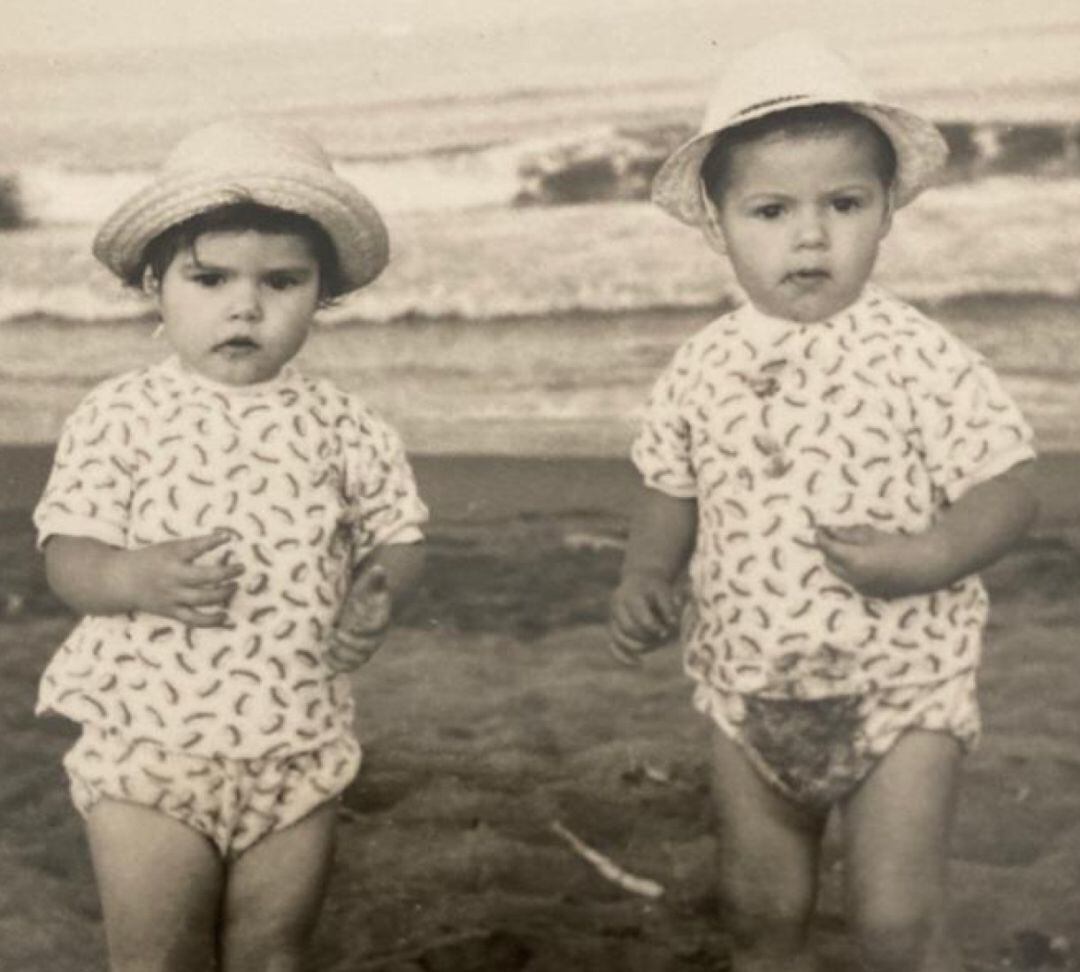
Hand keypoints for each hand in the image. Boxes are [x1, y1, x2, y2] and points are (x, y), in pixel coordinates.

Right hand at [122, 530, 242, 626]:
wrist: (120, 580)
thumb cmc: (151, 559)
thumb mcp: (169, 547)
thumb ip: (194, 545)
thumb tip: (226, 537)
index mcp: (171, 556)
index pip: (195, 547)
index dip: (212, 541)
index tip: (228, 537)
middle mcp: (172, 576)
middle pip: (205, 576)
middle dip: (227, 573)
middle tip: (241, 568)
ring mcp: (172, 595)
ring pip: (203, 598)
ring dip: (223, 593)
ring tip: (235, 587)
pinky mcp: (170, 611)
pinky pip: (194, 619)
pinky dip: (211, 620)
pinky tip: (225, 616)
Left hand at [326, 565, 391, 673]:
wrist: (364, 608)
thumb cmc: (366, 594)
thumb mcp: (371, 584)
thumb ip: (376, 577)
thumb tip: (380, 569)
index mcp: (381, 621)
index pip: (376, 629)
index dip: (364, 630)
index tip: (348, 626)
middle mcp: (375, 639)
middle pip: (366, 649)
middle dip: (348, 644)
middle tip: (332, 633)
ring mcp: (364, 650)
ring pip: (357, 661)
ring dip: (340, 656)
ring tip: (326, 644)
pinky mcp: (353, 657)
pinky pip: (347, 667)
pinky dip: (335, 664)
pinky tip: (322, 652)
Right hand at [608, 571, 682, 666]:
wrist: (639, 578)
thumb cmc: (655, 586)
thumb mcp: (664, 589)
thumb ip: (668, 605)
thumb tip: (673, 623)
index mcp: (630, 595)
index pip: (639, 616)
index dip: (653, 627)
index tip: (666, 632)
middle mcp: (617, 606)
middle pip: (628, 628)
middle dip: (646, 637)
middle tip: (663, 638)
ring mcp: (612, 617)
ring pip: (619, 638)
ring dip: (638, 646)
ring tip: (655, 645)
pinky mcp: (613, 628)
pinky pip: (614, 646)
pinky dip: (623, 656)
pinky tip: (639, 663)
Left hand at [815, 523, 946, 598]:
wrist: (925, 567)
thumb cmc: (899, 545)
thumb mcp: (871, 535)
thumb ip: (847, 534)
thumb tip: (828, 530)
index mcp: (854, 561)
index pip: (827, 548)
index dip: (820, 537)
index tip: (819, 529)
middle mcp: (854, 578)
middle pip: (829, 562)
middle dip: (829, 550)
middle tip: (832, 536)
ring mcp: (861, 588)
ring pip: (839, 573)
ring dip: (838, 561)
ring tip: (848, 547)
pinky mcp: (868, 594)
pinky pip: (851, 580)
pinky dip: (850, 571)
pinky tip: (862, 561)